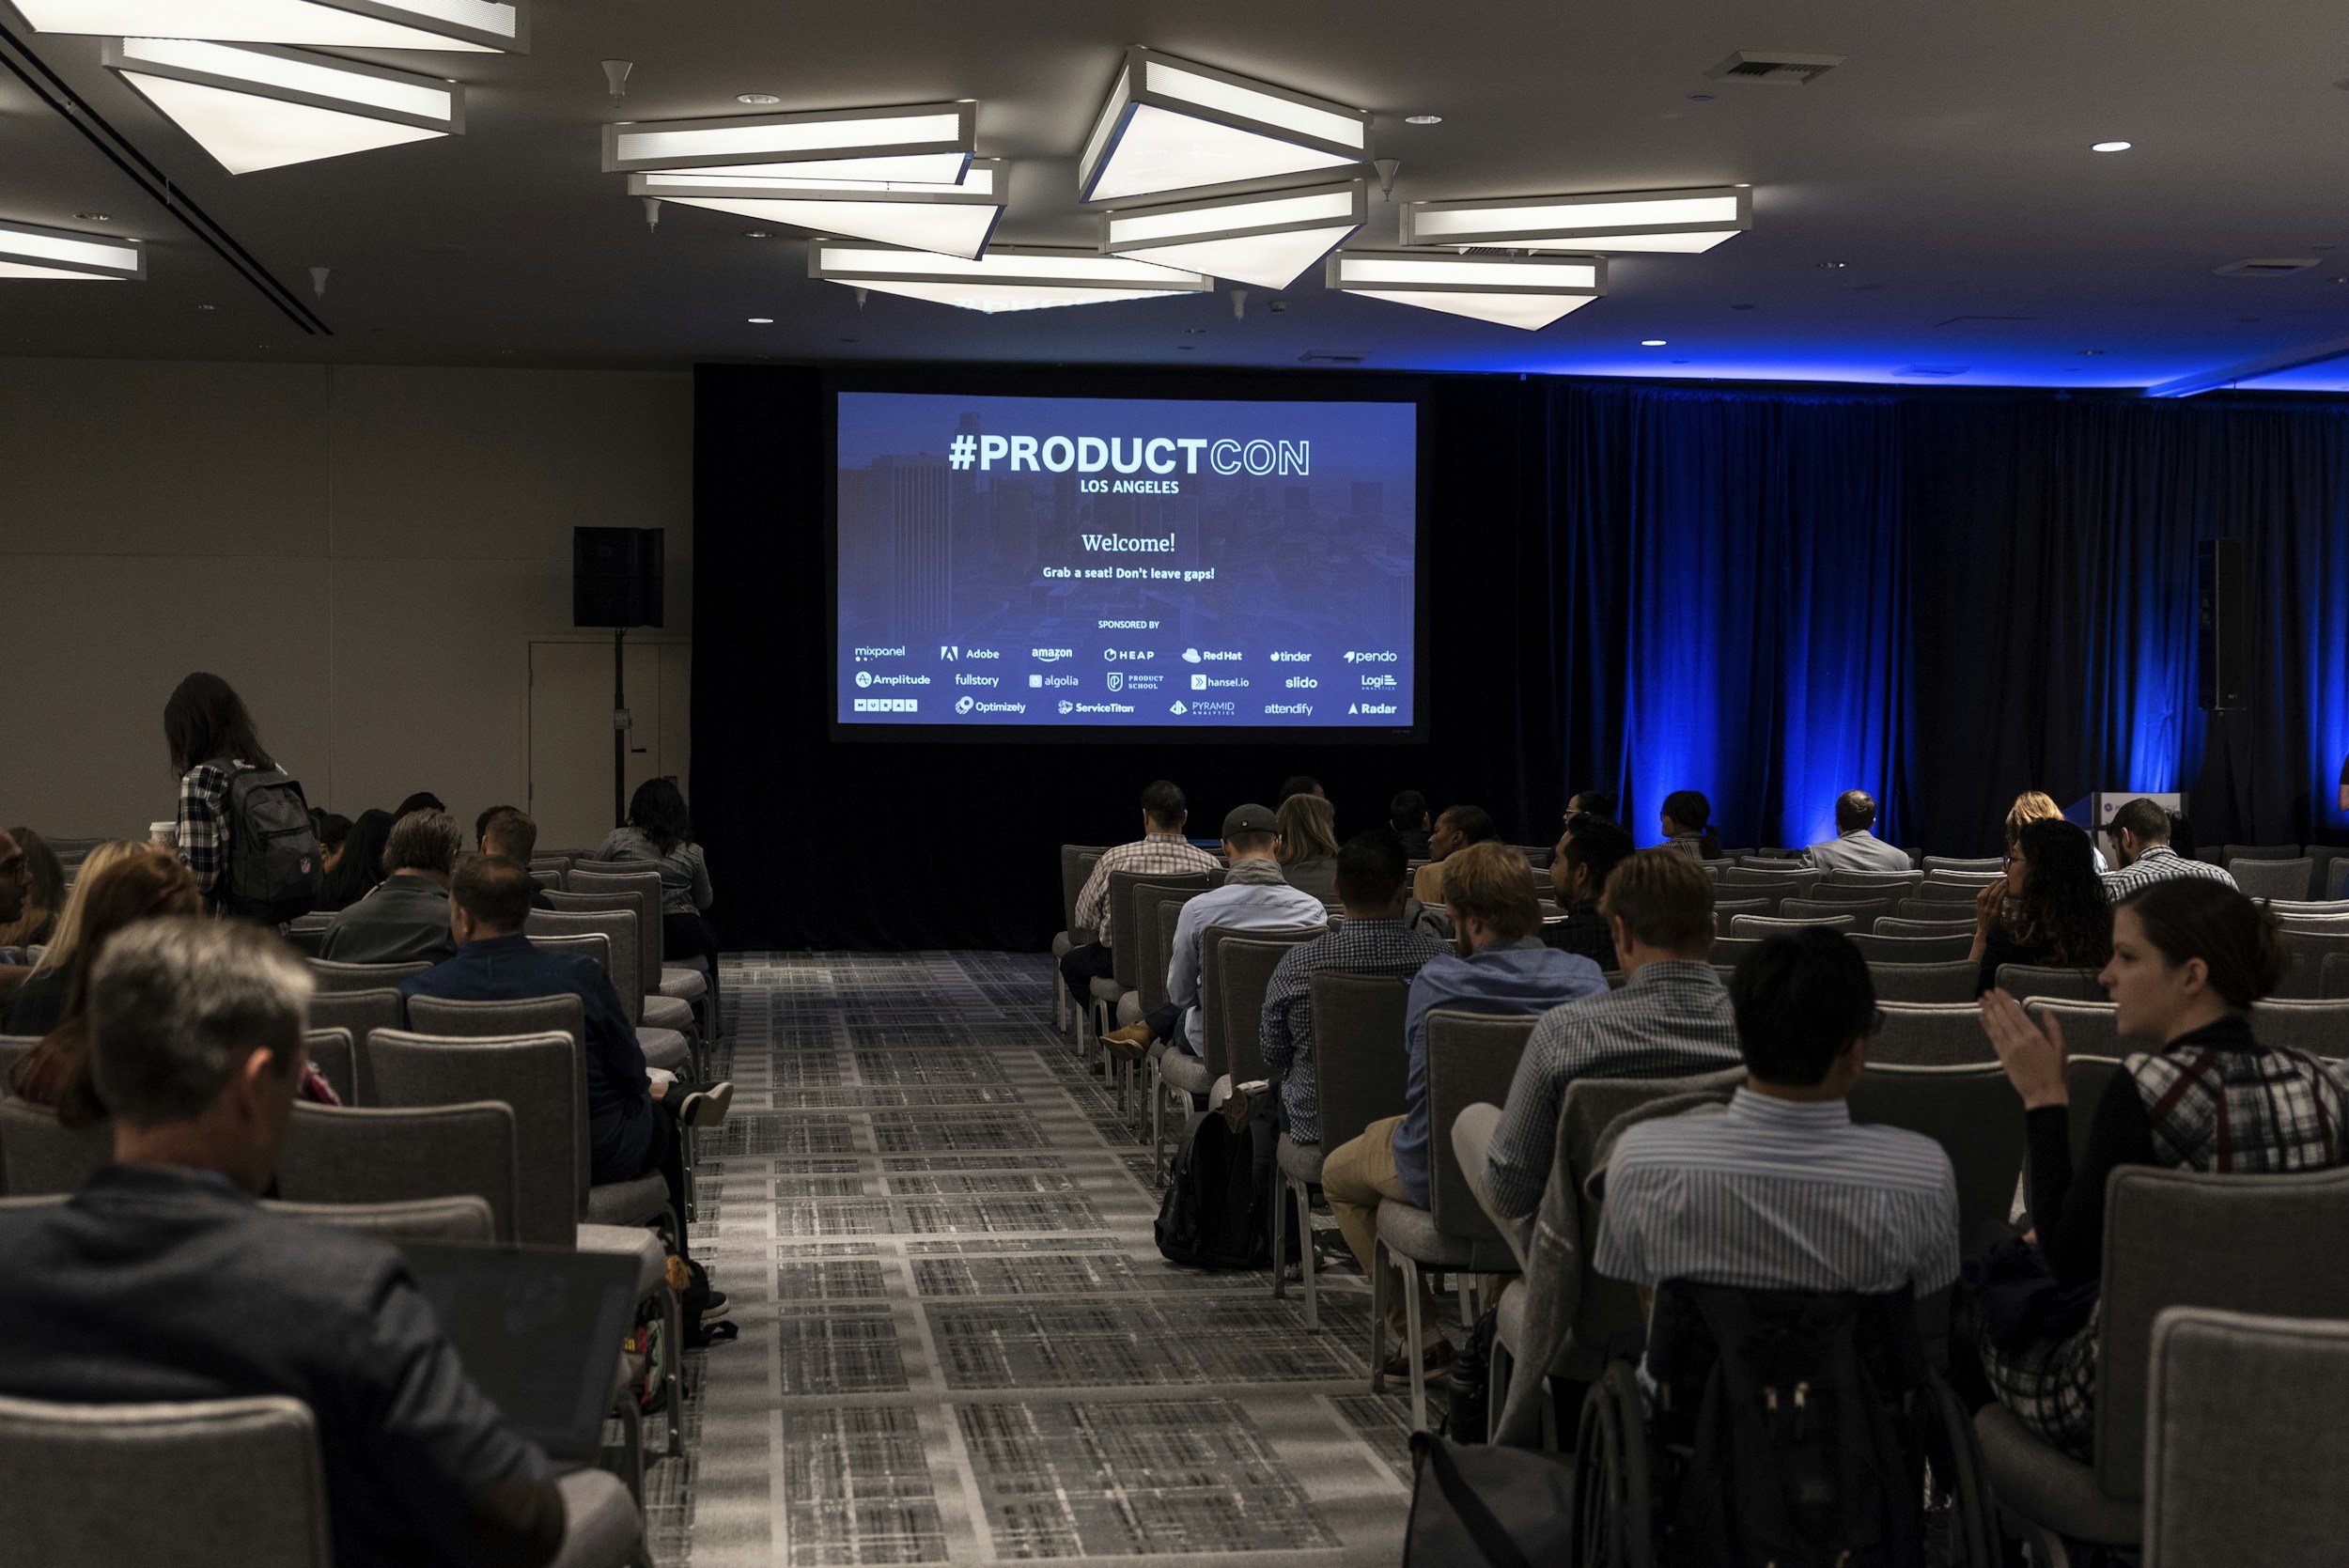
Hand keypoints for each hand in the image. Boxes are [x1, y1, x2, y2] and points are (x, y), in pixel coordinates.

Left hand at [1974, 879, 2005, 928]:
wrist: (1985, 932)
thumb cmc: (1997, 927)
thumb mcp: (2003, 920)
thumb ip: (2006, 911)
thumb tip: (2008, 900)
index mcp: (1996, 913)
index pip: (1999, 899)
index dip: (2003, 891)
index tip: (2008, 886)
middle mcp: (1988, 910)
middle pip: (1992, 895)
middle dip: (1998, 886)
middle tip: (2004, 881)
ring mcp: (1982, 909)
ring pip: (1984, 895)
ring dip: (1990, 887)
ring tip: (1996, 882)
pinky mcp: (1978, 908)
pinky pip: (1979, 897)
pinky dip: (1983, 891)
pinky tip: (1987, 888)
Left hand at [1980, 988, 2067, 1109]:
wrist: (2044, 1094)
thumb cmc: (2055, 1072)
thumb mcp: (2060, 1049)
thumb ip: (2053, 1028)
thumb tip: (2046, 1010)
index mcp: (2034, 1036)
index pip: (2016, 1012)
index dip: (2006, 1000)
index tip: (1998, 990)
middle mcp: (2019, 1040)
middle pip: (2003, 1016)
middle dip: (1994, 1002)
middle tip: (1986, 991)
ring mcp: (2009, 1049)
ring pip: (1996, 1026)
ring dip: (1987, 1011)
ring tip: (1981, 1000)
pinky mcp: (2003, 1058)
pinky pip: (1992, 1039)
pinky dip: (1986, 1027)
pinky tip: (1981, 1018)